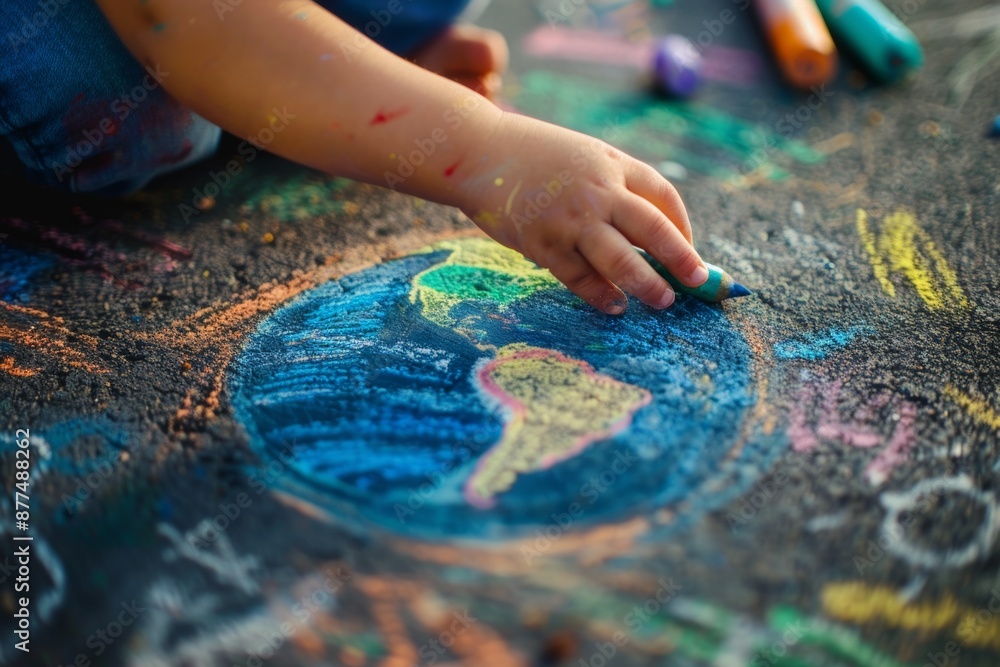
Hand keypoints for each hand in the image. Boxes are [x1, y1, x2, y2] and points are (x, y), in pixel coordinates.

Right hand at [455, 112, 707, 313]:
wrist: (478, 152)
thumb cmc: (532, 156)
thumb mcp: (582, 155)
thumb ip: (612, 184)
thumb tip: (645, 231)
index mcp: (611, 164)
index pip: (662, 196)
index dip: (682, 226)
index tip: (689, 249)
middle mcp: (597, 191)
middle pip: (653, 229)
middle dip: (680, 259)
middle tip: (698, 282)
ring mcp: (570, 219)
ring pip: (621, 259)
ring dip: (646, 284)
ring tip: (662, 302)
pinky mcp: (543, 244)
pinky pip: (580, 277)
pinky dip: (601, 294)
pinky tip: (615, 304)